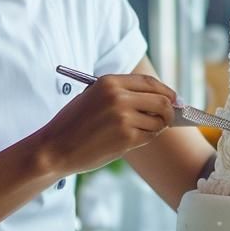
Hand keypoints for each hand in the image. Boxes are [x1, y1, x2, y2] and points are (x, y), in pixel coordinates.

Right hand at [34, 74, 177, 175]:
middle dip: (170, 110)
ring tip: (144, 129)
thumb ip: (121, 93)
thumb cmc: (73, 124)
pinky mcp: (126, 137)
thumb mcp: (93, 97)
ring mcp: (124, 117)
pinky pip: (150, 135)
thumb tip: (159, 98)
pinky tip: (135, 138)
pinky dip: (148, 137)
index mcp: (110, 82)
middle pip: (162, 100)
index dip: (166, 90)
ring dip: (158, 126)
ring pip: (159, 120)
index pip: (150, 82)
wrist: (54, 148)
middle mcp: (119, 97)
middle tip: (169, 117)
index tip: (174, 98)